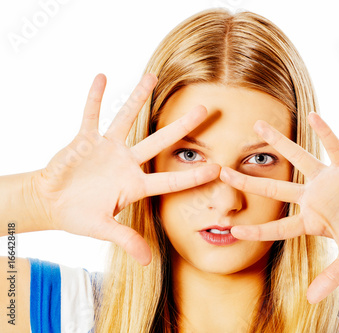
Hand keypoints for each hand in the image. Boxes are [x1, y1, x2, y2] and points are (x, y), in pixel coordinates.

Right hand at [31, 73, 219, 265]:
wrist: (52, 204)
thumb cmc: (79, 216)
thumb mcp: (103, 230)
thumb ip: (126, 240)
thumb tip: (149, 262)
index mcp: (135, 185)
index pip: (170, 178)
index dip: (193, 174)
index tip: (218, 167)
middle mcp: (127, 162)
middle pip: (159, 141)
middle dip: (181, 127)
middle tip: (205, 109)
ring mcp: (108, 149)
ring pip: (127, 119)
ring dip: (138, 98)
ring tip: (153, 76)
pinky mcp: (85, 140)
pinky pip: (91, 115)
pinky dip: (94, 98)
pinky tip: (102, 77)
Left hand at [219, 111, 338, 303]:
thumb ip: (332, 277)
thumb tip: (311, 300)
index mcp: (312, 220)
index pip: (279, 227)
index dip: (258, 230)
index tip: (232, 230)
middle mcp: (313, 196)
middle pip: (274, 188)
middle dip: (248, 181)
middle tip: (222, 171)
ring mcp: (327, 180)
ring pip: (298, 158)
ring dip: (279, 142)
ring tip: (258, 124)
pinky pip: (333, 147)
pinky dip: (326, 133)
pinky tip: (312, 116)